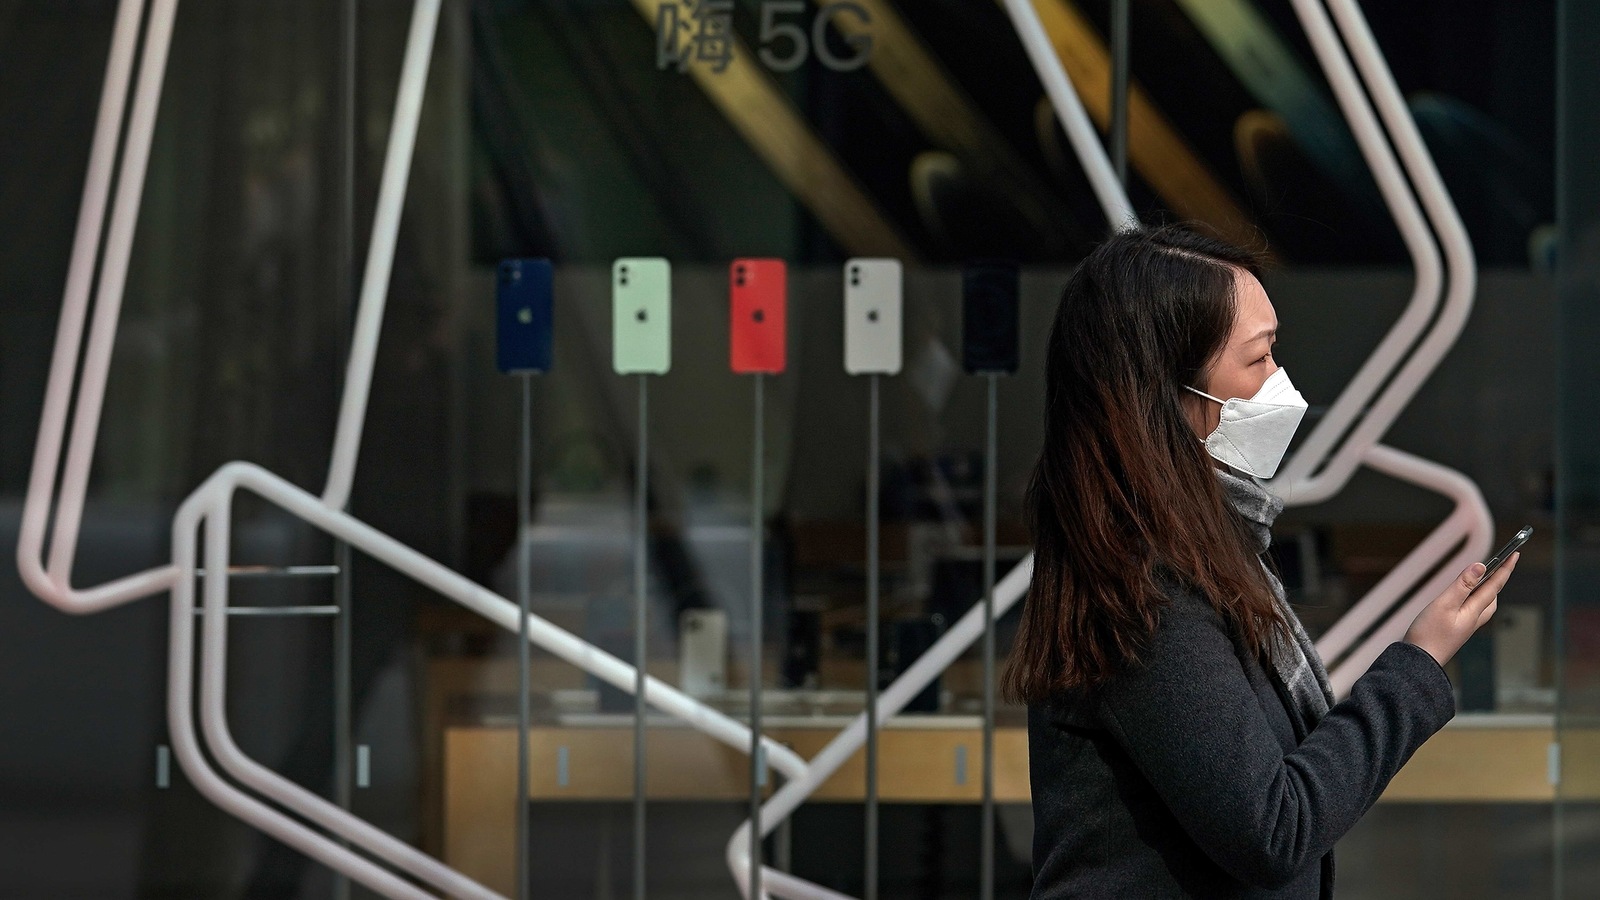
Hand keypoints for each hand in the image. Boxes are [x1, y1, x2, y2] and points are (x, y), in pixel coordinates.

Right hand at [1403, 551, 1518, 666]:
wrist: (1420, 662)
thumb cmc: (1429, 634)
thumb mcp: (1444, 604)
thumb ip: (1462, 585)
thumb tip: (1481, 566)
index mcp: (1474, 611)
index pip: (1495, 585)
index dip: (1505, 568)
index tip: (1515, 553)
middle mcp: (1473, 619)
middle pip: (1493, 597)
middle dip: (1498, 580)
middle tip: (1500, 565)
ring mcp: (1465, 627)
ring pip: (1483, 606)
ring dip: (1486, 591)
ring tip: (1481, 579)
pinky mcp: (1455, 631)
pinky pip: (1471, 612)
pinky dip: (1472, 600)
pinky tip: (1461, 600)